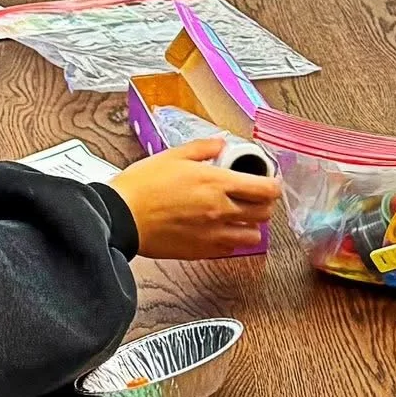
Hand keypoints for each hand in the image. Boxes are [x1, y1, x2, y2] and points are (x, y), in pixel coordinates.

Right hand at [107, 138, 281, 259]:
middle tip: (255, 197)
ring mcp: (213, 234)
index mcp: (216, 183)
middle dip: (265, 204)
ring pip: (253, 236)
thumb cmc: (143, 187)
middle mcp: (220, 210)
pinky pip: (231, 250)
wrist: (121, 216)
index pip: (265, 189)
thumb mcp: (173, 156)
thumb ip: (203, 149)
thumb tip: (220, 144)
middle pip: (264, 213)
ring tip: (239, 216)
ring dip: (251, 225)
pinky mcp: (202, 252)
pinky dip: (232, 240)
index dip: (274, 185)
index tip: (270, 182)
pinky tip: (221, 230)